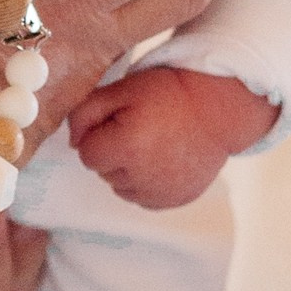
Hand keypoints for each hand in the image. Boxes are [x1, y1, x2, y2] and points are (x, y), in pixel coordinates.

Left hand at [65, 65, 276, 208]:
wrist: (218, 108)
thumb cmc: (169, 94)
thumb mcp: (121, 90)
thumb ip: (85, 113)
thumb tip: (73, 143)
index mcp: (126, 146)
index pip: (87, 154)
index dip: (99, 135)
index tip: (120, 121)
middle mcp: (142, 177)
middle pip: (104, 172)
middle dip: (113, 152)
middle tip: (140, 128)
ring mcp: (161, 192)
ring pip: (121, 188)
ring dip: (128, 170)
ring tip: (152, 144)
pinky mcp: (176, 200)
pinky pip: (144, 198)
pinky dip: (146, 183)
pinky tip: (162, 160)